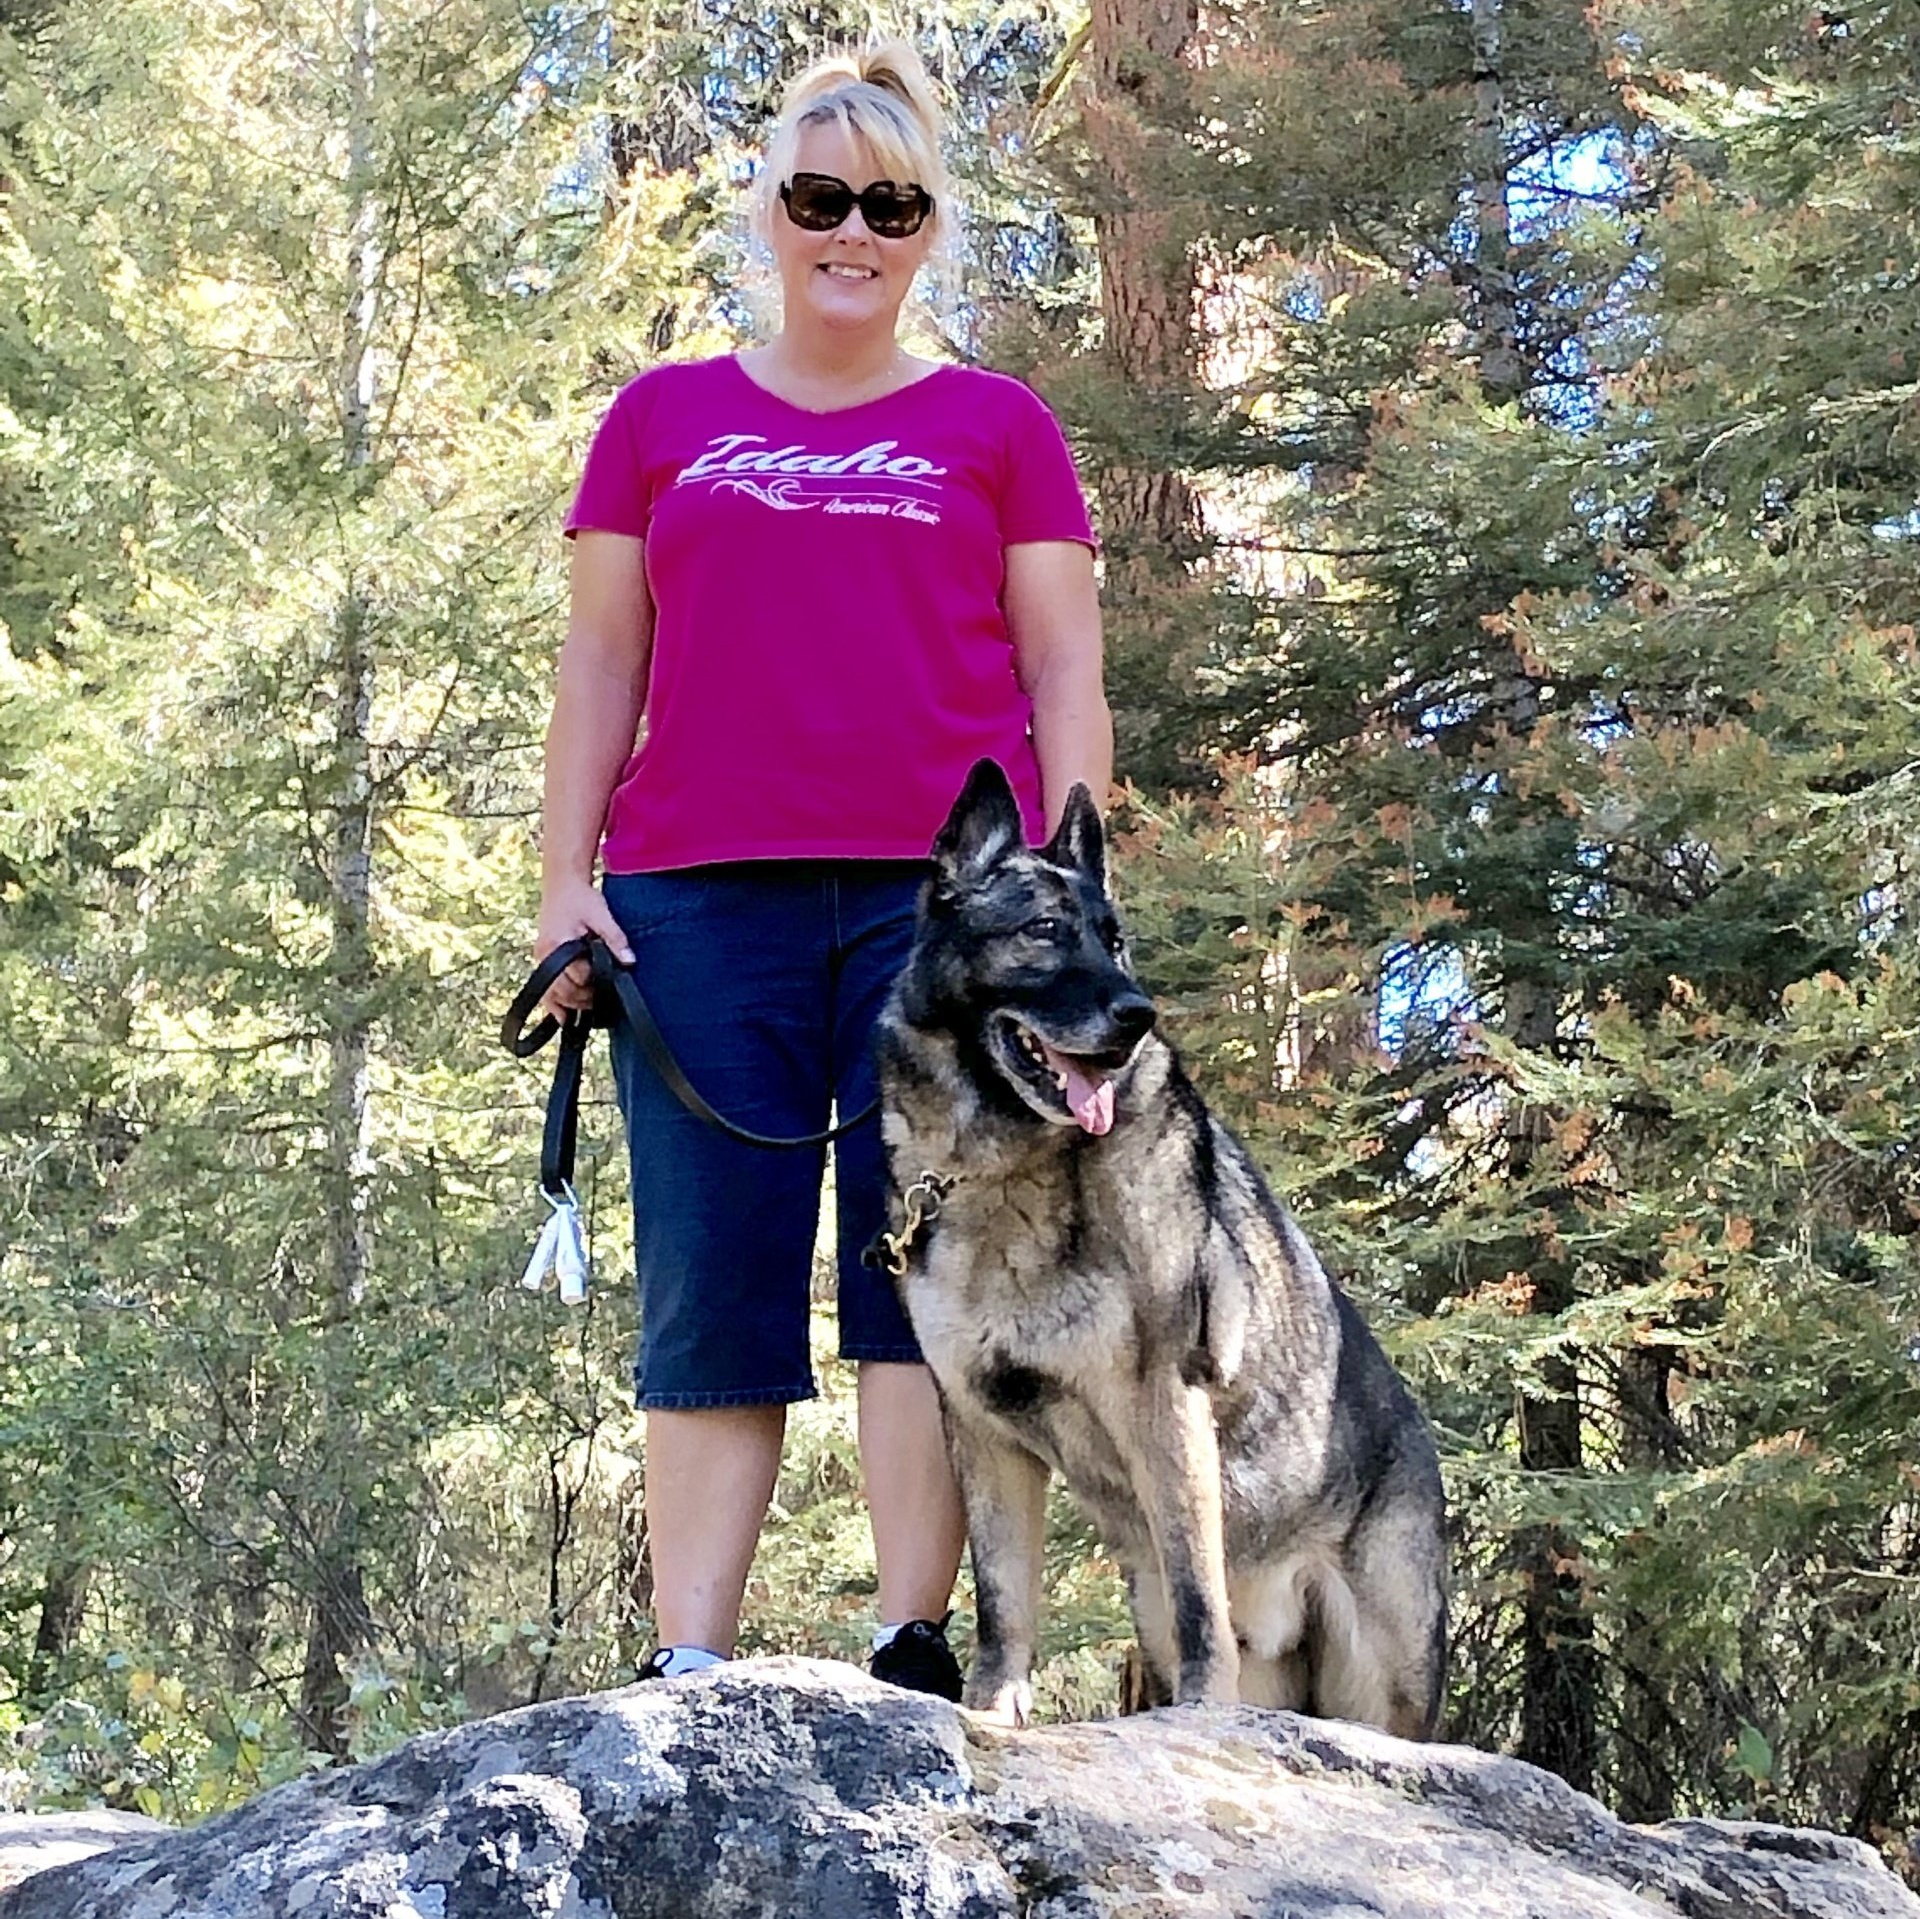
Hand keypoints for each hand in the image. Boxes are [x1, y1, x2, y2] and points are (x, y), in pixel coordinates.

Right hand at [535, 877, 634, 1018]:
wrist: (562, 884)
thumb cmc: (581, 897)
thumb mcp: (601, 913)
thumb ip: (615, 938)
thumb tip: (630, 960)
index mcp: (559, 942)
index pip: (578, 975)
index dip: (596, 982)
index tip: (610, 983)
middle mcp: (544, 953)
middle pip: (563, 990)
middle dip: (584, 998)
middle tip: (604, 997)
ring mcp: (540, 958)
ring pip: (552, 994)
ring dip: (571, 1003)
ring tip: (592, 1003)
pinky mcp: (541, 960)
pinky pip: (544, 990)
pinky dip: (554, 1005)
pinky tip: (564, 1019)